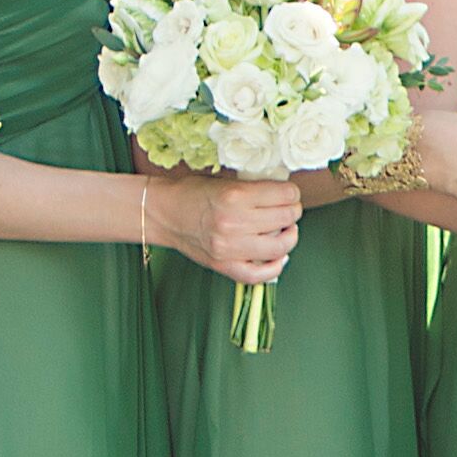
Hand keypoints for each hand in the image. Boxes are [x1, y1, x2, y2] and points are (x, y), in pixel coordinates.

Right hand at [143, 168, 305, 288]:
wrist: (162, 213)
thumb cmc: (192, 193)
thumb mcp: (225, 181)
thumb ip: (254, 189)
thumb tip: (287, 194)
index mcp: (235, 196)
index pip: (284, 195)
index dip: (292, 192)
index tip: (290, 193)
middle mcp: (234, 223)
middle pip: (286, 218)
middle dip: (293, 211)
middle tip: (290, 209)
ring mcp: (229, 248)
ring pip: (280, 246)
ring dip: (289, 236)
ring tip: (286, 230)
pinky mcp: (224, 265)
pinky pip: (260, 274)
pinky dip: (275, 266)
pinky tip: (278, 256)